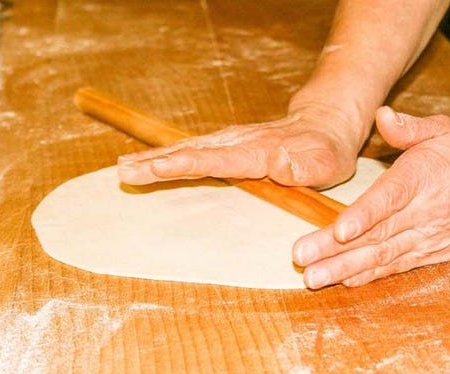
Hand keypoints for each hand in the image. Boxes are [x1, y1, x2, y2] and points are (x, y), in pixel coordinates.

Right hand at [117, 104, 364, 188]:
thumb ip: (303, 167)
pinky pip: (193, 150)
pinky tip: (150, 162)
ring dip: (155, 157)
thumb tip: (278, 163)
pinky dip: (168, 155)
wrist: (325, 126)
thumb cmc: (326, 152)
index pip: (214, 160)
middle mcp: (237, 143)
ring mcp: (231, 142)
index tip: (154, 167)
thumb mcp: (325, 163)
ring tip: (124, 166)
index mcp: (256, 152)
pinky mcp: (229, 145)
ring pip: (187, 148)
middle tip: (123, 170)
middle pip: (190, 152)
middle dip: (156, 161)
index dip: (182, 164)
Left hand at [293, 106, 449, 288]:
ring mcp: (427, 237)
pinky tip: (346, 282)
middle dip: (335, 251)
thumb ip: (410, 127)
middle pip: (375, 235)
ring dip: (345, 269)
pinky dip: (372, 276)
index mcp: (422, 178)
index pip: (388, 200)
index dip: (362, 217)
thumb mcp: (447, 130)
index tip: (338, 231)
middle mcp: (422, 213)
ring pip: (382, 257)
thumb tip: (381, 114)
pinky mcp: (432, 253)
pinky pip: (398, 266)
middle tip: (303, 261)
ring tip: (314, 279)